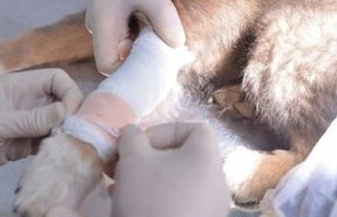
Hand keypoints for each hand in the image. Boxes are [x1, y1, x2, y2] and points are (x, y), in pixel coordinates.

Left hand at [0, 69, 82, 182]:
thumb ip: (32, 118)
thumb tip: (67, 112)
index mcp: (19, 86)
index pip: (57, 80)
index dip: (70, 94)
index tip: (72, 117)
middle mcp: (26, 102)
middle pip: (61, 102)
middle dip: (71, 118)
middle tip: (73, 139)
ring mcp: (23, 124)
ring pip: (56, 125)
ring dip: (63, 136)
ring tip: (66, 152)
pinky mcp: (19, 145)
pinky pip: (44, 144)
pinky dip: (52, 151)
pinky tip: (54, 160)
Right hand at [86, 0, 184, 74]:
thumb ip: (163, 17)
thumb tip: (177, 45)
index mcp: (102, 24)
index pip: (107, 65)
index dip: (129, 70)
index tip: (155, 62)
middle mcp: (99, 27)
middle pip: (117, 58)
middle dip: (142, 59)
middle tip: (169, 52)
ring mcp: (106, 21)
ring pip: (124, 47)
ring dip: (144, 47)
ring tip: (168, 39)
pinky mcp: (114, 15)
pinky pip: (128, 35)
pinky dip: (144, 36)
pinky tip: (161, 28)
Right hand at [112, 123, 229, 216]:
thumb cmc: (150, 198)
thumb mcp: (132, 159)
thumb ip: (132, 138)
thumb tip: (133, 133)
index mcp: (206, 158)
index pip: (195, 129)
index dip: (165, 130)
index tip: (140, 145)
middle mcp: (216, 181)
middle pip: (182, 156)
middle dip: (148, 158)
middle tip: (122, 166)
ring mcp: (211, 207)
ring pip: (177, 181)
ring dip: (148, 179)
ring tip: (120, 188)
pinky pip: (180, 202)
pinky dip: (158, 199)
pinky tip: (133, 207)